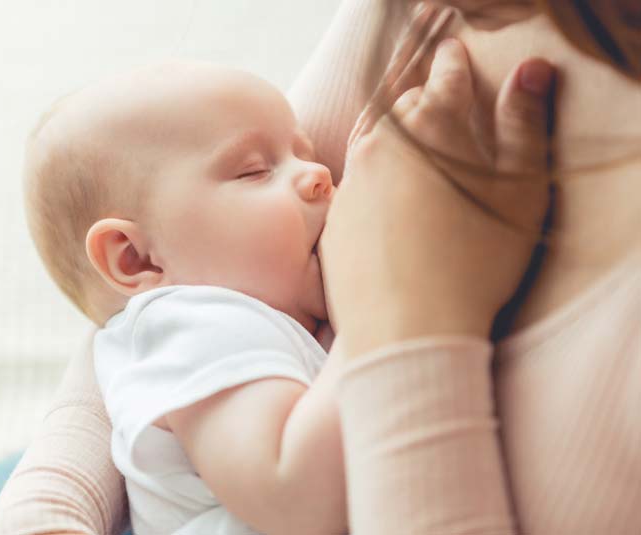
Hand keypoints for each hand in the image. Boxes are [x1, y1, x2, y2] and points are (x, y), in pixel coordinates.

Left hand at [319, 38, 554, 356]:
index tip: (457, 61)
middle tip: (440, 107)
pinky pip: (355, 183)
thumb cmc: (476, 265)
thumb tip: (530, 73)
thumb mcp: (522, 194)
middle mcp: (383, 144)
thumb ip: (525, 126)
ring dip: (394, 136)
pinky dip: (373, 179)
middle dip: (426, 101)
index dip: (457, 65)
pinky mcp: (335, 216)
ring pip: (374, 139)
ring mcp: (352, 180)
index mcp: (434, 127)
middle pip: (406, 105)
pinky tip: (389, 200)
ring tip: (412, 147)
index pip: (448, 75)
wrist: (407, 329)